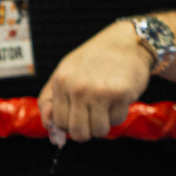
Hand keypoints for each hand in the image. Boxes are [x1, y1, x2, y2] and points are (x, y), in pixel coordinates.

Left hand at [38, 20, 152, 141]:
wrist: (126, 42)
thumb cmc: (94, 59)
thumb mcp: (64, 71)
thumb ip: (49, 98)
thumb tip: (48, 125)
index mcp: (61, 82)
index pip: (58, 122)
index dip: (69, 124)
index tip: (78, 115)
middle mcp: (78, 88)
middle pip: (78, 132)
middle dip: (86, 131)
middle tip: (93, 116)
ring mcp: (99, 92)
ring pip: (98, 131)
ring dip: (104, 124)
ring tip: (105, 106)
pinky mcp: (121, 95)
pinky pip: (117, 121)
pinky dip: (118, 114)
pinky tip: (118, 98)